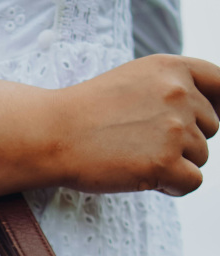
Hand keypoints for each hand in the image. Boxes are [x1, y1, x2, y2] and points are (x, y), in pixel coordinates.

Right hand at [0, 54, 219, 200]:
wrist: (52, 134)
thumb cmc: (85, 113)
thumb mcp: (132, 81)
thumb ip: (169, 89)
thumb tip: (207, 114)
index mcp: (172, 68)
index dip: (216, 106)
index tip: (200, 122)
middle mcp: (180, 94)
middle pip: (210, 127)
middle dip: (185, 141)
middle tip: (145, 146)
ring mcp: (174, 129)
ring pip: (201, 157)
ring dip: (175, 165)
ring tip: (138, 161)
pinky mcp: (165, 162)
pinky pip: (193, 182)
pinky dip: (173, 187)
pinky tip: (147, 180)